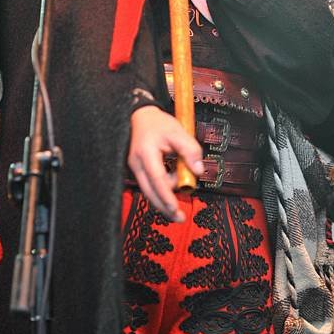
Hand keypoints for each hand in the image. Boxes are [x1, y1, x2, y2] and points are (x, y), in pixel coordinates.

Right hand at [128, 106, 203, 221]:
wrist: (140, 116)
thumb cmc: (158, 123)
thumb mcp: (178, 132)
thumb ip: (190, 150)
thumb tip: (198, 171)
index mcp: (146, 153)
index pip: (157, 179)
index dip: (166, 196)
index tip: (175, 208)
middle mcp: (137, 164)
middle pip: (149, 192)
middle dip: (164, 207)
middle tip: (180, 217)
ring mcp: (135, 168)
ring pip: (149, 191)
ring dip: (166, 196)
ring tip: (183, 182)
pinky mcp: (138, 170)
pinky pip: (150, 185)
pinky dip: (162, 188)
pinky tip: (173, 181)